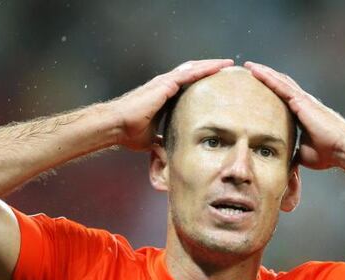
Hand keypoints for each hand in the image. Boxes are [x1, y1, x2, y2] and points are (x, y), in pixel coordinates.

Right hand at [109, 59, 233, 150]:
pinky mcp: (165, 84)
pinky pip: (190, 73)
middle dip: (209, 69)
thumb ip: (161, 140)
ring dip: (211, 65)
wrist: (117, 126)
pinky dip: (205, 68)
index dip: (201, 81)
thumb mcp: (151, 138)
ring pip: (193, 68)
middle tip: (227, 68)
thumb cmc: (129, 132)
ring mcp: (165, 82)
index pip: (186, 84)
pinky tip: (218, 66)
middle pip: (192, 72)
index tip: (216, 82)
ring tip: (228, 63)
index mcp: (163, 96)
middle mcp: (165, 85)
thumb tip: (167, 150)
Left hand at [244, 61, 344, 169]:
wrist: (342, 149)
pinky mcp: (301, 101)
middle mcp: (302, 103)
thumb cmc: (328, 153)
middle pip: (280, 85)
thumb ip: (292, 152)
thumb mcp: (303, 153)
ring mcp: (302, 100)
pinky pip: (280, 86)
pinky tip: (255, 71)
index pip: (282, 98)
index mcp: (301, 114)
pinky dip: (267, 77)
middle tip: (249, 70)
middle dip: (265, 76)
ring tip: (249, 66)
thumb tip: (283, 161)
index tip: (256, 87)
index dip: (270, 90)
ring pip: (279, 81)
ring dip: (263, 72)